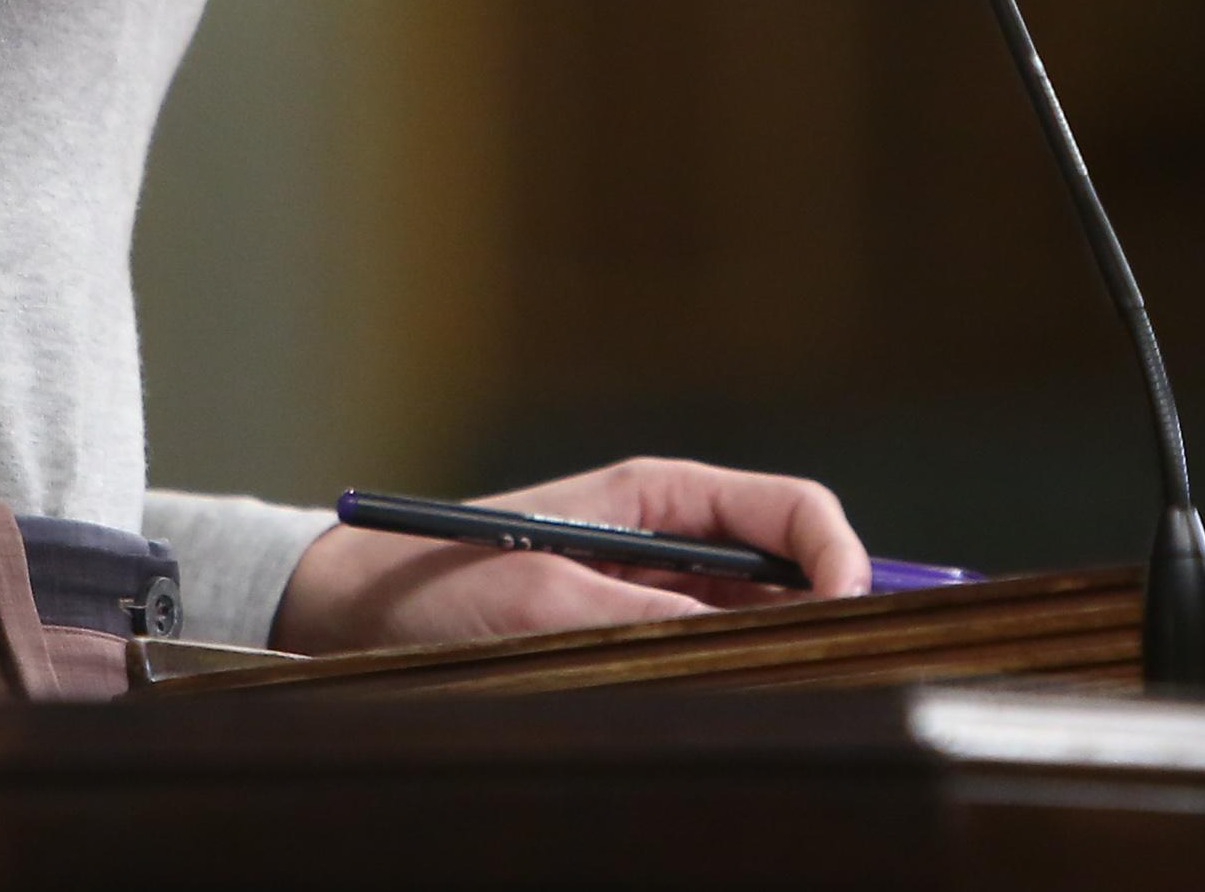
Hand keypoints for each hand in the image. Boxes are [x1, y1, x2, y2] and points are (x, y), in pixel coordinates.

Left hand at [267, 456, 873, 653]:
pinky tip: (734, 711)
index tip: (854, 618)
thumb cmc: (434, 583)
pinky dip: (738, 682)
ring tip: (791, 701)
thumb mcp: (541, 599)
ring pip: (761, 622)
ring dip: (783, 656)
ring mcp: (654, 590)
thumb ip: (644, 615)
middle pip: (792, 568)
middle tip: (853, 678)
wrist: (350, 611)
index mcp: (659, 493)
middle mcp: (669, 537)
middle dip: (831, 616)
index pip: (791, 510)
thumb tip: (741, 644)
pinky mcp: (631, 637)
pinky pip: (713, 656)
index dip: (841, 557)